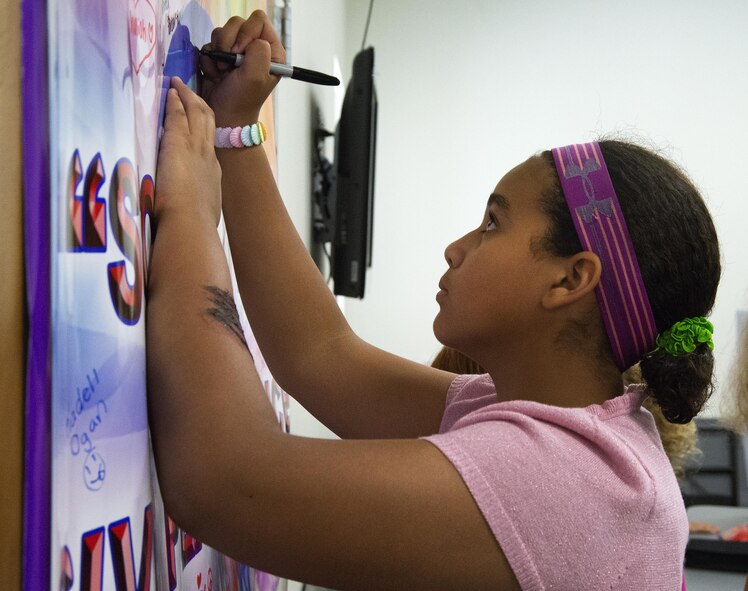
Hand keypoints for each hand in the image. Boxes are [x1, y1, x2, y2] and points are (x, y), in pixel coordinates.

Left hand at [155, 77, 221, 226]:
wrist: (191, 226)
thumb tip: (193, 219)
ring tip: (179, 86)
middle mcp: (208, 158)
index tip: (197, 123)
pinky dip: (175, 101)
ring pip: (197, 114)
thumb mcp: (199, 215)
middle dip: (199, 106)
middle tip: (190, 93)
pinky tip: (169, 91)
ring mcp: (195, 149)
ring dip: (188, 98)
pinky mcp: (178, 144)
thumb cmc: (193, 228)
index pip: (208, 145)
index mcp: (211, 175)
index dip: (203, 131)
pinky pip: (178, 115)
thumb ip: (195, 209)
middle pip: (208, 123)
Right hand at [201, 11, 285, 125]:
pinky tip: (214, 75)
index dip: (246, 32)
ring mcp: (236, 50)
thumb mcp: (256, 77)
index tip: (239, 53)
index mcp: (271, 50)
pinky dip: (208, 59)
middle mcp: (254, 47)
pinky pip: (209, 44)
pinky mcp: (219, 56)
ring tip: (222, 72)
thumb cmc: (242, 100)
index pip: (258, 20)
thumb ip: (259, 51)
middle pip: (237, 22)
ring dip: (218, 52)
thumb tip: (251, 40)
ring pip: (221, 32)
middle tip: (229, 66)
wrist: (223, 116)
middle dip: (228, 42)